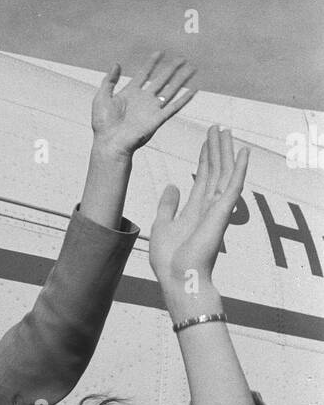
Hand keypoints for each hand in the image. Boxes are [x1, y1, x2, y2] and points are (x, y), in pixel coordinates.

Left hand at [91, 53, 195, 158]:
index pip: (144, 73)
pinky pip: (174, 107)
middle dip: (172, 68)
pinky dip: (184, 99)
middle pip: (161, 79)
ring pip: (171, 90)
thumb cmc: (103, 124)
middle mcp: (143, 99)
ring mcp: (152, 108)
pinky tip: (194, 90)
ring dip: (181, 79)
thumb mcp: (102, 97)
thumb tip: (117, 64)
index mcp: (130, 93)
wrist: (110, 143)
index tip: (160, 52)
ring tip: (191, 68)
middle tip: (182, 58)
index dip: (152, 63)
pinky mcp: (158, 119)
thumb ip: (109, 80)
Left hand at [149, 126, 247, 312]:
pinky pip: (234, 186)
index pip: (203, 177)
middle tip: (217, 127)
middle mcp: (209, 207)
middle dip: (215, 148)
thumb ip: (168, 206)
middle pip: (215, 171)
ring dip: (225, 151)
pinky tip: (243, 152)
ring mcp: (217, 209)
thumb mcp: (162, 226)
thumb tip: (172, 185)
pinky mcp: (223, 213)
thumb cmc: (170, 261)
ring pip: (224, 173)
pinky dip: (240, 168)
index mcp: (195, 209)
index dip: (204, 158)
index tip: (206, 140)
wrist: (178, 277)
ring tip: (224, 130)